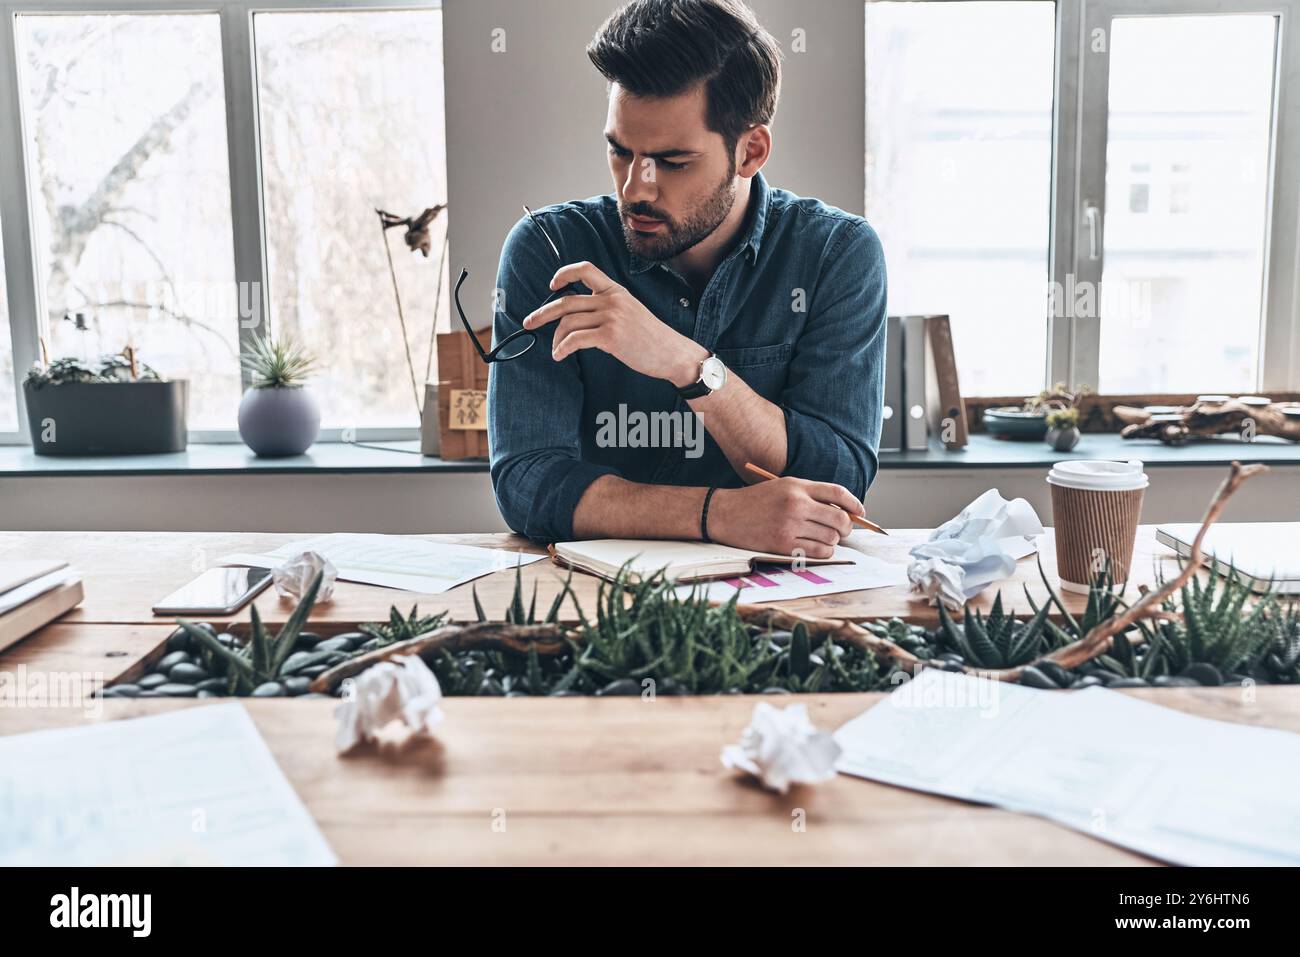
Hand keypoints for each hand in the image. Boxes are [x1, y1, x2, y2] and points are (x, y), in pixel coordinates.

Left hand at [522, 261, 706, 385]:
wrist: (672, 353)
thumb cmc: (650, 337)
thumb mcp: (631, 312)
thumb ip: (607, 307)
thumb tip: (577, 316)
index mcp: (616, 291)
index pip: (585, 269)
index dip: (564, 274)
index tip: (552, 286)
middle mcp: (612, 300)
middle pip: (566, 301)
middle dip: (542, 313)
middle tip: (529, 323)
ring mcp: (611, 317)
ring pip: (568, 323)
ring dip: (556, 339)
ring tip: (556, 350)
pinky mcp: (611, 336)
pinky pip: (575, 340)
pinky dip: (562, 348)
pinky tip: (559, 356)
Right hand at [707, 478, 864, 559]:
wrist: (724, 513)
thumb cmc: (755, 501)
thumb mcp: (783, 487)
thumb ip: (810, 494)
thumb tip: (843, 511)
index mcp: (797, 486)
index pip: (838, 493)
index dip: (854, 503)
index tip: (860, 512)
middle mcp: (796, 504)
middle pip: (839, 518)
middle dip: (846, 527)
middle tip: (842, 530)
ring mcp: (790, 526)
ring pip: (831, 538)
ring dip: (833, 541)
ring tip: (823, 538)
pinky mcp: (784, 545)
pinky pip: (818, 553)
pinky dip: (823, 552)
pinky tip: (816, 548)